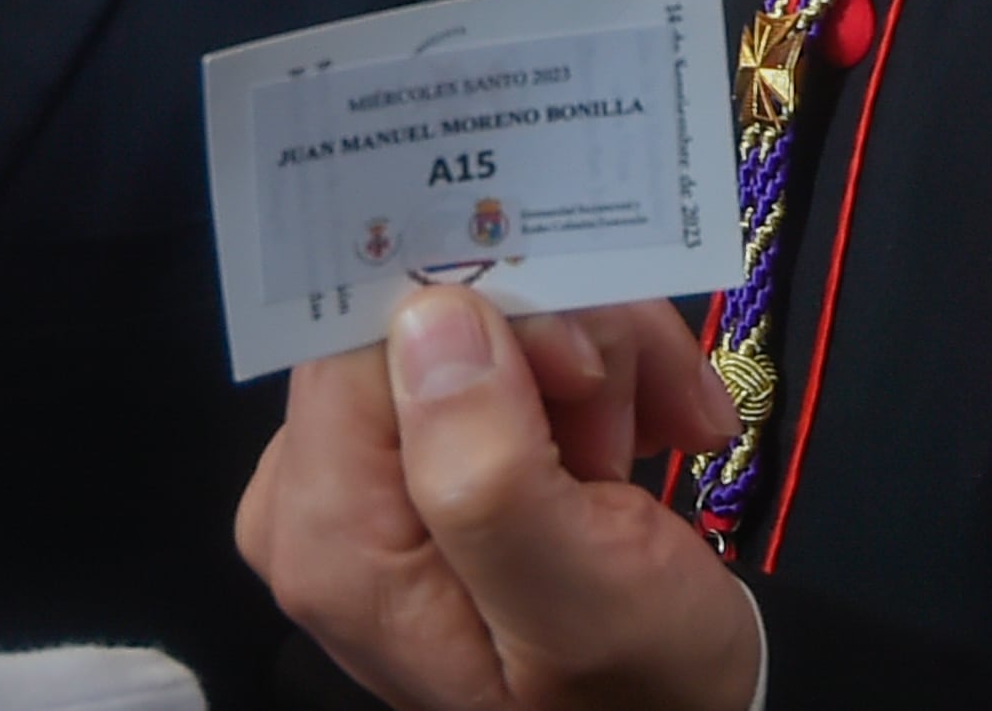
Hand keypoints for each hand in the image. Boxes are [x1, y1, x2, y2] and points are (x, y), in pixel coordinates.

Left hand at [236, 291, 758, 710]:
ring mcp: (372, 478)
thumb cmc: (636, 690)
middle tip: (652, 413)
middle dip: (566, 348)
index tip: (588, 372)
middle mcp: (323, 500)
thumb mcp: (582, 608)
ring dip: (605, 367)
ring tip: (668, 429)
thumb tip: (432, 318)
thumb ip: (492, 476)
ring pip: (486, 327)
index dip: (487, 329)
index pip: (366, 351)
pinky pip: (505, 356)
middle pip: (428, 328)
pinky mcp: (425, 458)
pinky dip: (602, 380)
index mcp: (330, 541)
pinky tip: (658, 427)